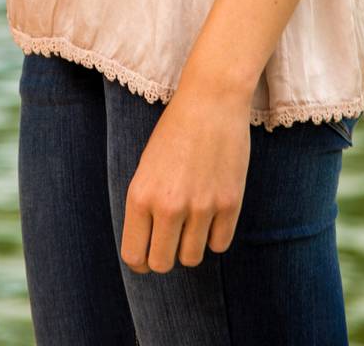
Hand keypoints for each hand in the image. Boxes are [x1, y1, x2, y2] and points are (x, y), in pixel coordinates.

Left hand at [120, 85, 251, 273]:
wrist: (211, 100)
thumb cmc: (174, 132)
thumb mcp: (146, 167)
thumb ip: (145, 207)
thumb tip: (148, 250)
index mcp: (141, 195)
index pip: (134, 255)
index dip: (140, 260)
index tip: (147, 252)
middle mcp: (169, 205)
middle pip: (163, 264)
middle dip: (164, 256)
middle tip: (169, 240)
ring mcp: (201, 206)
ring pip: (192, 258)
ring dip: (190, 246)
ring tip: (191, 221)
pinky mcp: (230, 203)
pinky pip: (219, 245)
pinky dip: (214, 236)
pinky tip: (211, 214)